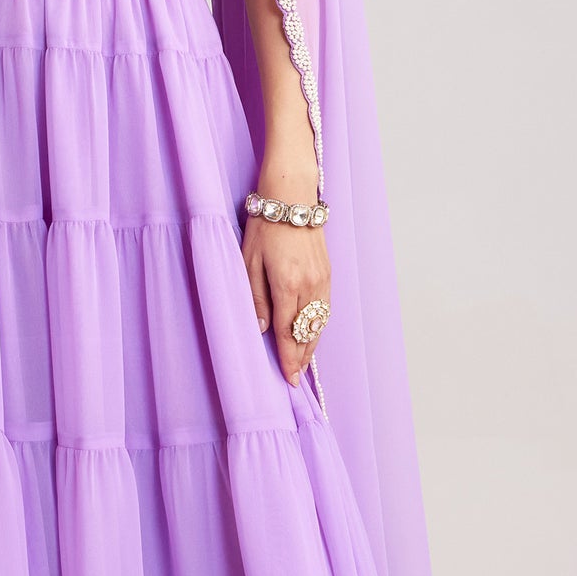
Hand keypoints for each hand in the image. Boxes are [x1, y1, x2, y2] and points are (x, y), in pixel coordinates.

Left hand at [242, 202, 330, 385]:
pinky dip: (319, 326)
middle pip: (307, 333)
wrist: (291, 197)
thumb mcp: (248, 261)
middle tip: (295, 377)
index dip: (287, 358)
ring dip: (312, 344)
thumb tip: (262, 327)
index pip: (287, 332)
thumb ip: (256, 297)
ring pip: (320, 323)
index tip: (289, 378)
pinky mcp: (328, 273)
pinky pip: (325, 308)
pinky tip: (312, 333)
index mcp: (287, 285)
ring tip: (303, 361)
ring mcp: (323, 280)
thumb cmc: (265, 226)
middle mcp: (309, 286)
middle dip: (301, 357)